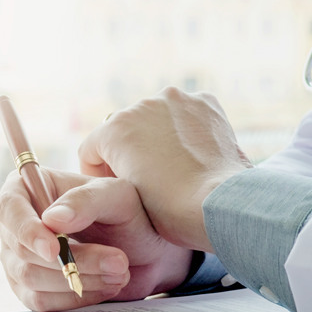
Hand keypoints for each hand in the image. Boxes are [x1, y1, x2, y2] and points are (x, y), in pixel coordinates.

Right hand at [0, 168, 192, 311]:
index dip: (27, 230)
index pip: (8, 208)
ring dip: (78, 279)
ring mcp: (18, 258)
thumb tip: (52, 219)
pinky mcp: (30, 288)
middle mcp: (16, 224)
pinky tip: (103, 286)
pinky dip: (74, 297)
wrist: (145, 251)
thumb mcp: (117, 197)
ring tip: (119, 272)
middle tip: (118, 261)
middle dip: (72, 260)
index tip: (54, 250)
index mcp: (28, 189)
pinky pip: (39, 301)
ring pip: (30, 278)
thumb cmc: (129, 214)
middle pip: (20, 249)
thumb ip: (86, 201)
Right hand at [79, 88, 251, 252]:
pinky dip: (187, 128)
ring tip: (174, 166)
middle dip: (130, 151)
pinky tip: (194, 153)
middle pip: (124, 130)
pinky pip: (185, 113)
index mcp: (113, 129)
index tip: (114, 188)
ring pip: (156, 117)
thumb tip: (123, 161)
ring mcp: (175, 100)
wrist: (219, 205)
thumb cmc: (169, 211)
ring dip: (159, 136)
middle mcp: (140, 105)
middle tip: (147, 179)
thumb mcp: (123, 196)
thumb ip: (114, 172)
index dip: (99, 173)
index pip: (91, 148)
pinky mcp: (204, 102)